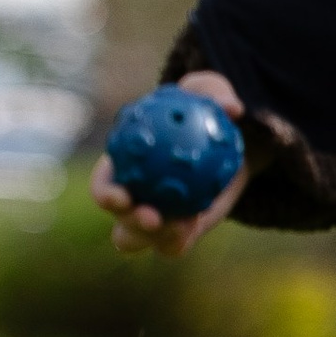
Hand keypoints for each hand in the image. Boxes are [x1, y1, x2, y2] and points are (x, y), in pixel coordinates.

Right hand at [89, 69, 248, 260]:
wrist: (227, 144)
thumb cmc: (203, 113)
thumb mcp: (209, 93)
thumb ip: (214, 93)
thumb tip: (232, 107)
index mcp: (122, 170)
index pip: (103, 188)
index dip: (105, 195)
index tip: (122, 195)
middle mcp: (132, 201)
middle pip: (120, 223)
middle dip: (129, 225)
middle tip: (151, 217)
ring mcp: (155, 222)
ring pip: (145, 241)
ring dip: (157, 238)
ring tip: (180, 226)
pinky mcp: (179, 234)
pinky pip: (175, 243)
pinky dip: (182, 237)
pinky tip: (197, 221)